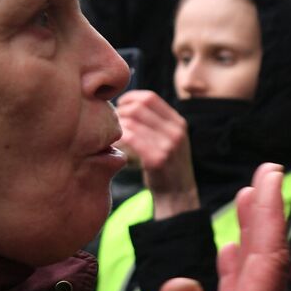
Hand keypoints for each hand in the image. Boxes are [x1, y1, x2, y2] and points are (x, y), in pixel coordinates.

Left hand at [116, 90, 198, 218]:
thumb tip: (130, 104)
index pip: (150, 98)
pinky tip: (114, 145)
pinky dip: (118, 138)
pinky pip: (130, 139)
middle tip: (113, 122)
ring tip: (112, 134)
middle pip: (139, 107)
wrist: (177, 193)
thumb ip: (158, 122)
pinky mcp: (157, 159)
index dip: (130, 98)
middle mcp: (176, 131)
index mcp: (178, 123)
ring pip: (132, 122)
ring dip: (117, 126)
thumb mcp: (171, 139)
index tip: (120, 106)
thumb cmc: (167, 164)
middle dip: (120, 111)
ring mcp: (168, 145)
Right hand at [161, 163, 288, 290]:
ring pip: (257, 277)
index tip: (269, 174)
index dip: (269, 215)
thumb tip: (176, 280)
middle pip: (269, 260)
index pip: (268, 259)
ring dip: (253, 238)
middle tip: (264, 173)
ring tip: (249, 202)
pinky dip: (237, 270)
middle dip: (266, 216)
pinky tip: (228, 260)